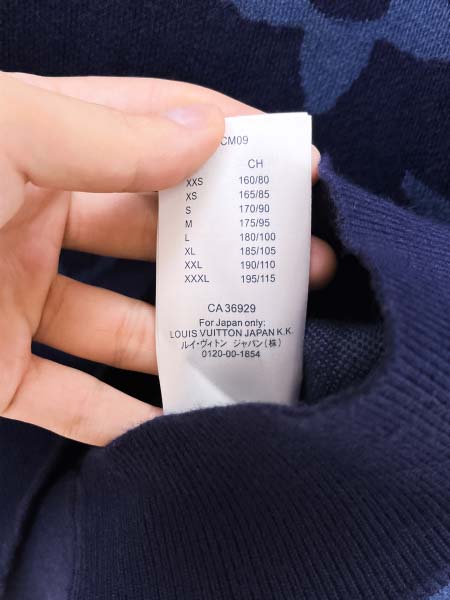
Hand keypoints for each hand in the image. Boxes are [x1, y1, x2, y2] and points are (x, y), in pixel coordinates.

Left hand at [0, 73, 335, 445]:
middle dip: (226, 248)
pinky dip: (124, 420)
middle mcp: (31, 224)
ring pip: (122, 326)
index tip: (288, 165)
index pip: (144, 129)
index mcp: (34, 150)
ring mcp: (17, 302)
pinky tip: (183, 419)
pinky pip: (72, 403)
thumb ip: (105, 135)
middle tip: (300, 265)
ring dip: (188, 342)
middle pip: (151, 235)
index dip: (219, 137)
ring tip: (260, 350)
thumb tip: (206, 131)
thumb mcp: (4, 135)